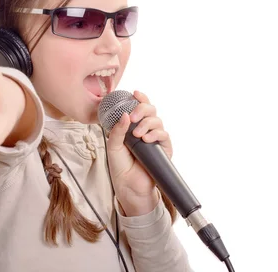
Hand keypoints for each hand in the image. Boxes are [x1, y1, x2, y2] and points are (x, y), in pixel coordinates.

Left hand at [105, 90, 172, 215]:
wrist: (128, 185)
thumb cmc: (120, 165)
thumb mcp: (113, 145)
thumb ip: (118, 130)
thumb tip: (125, 115)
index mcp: (133, 126)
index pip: (139, 108)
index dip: (140, 98)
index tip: (135, 93)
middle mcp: (145, 130)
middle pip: (151, 110)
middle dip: (142, 109)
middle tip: (133, 118)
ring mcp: (155, 138)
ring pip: (157, 121)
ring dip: (147, 124)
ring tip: (138, 135)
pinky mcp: (164, 149)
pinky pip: (164, 135)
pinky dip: (156, 134)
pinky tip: (147, 139)